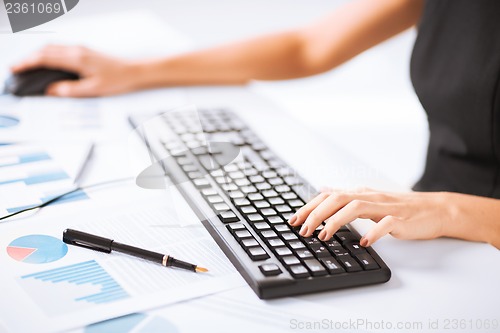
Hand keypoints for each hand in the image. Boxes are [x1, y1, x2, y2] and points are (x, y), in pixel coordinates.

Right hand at [10, 45, 139, 96]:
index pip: (44, 58)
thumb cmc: (118, 79)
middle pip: (44, 50)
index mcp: (77, 59)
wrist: (134, 71)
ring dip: (37, 55)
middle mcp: (77, 50)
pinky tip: (47, 62)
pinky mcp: (84, 51)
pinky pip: (60, 49)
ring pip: (51, 48)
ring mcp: (80, 49)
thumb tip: (51, 91)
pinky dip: (47, 54)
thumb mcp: (93, 90)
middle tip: (17, 69)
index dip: (27, 63)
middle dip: (28, 59)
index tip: (16, 69)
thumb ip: (70, 90)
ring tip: (28, 66)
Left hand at [288, 188, 453, 246]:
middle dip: (316, 214)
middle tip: (302, 230)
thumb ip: (346, 196)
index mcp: (361, 194)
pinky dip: (373, 232)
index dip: (309, 207)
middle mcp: (370, 197)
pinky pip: (386, 224)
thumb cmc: (400, 208)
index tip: (293, 220)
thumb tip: (323, 189)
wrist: (436, 210)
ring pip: (356, 207)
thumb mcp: (369, 199)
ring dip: (336, 221)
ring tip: (323, 236)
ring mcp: (386, 207)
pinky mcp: (402, 220)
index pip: (328, 195)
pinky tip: (363, 242)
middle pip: (337, 199)